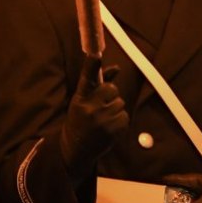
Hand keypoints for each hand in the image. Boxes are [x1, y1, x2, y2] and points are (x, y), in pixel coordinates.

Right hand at [59, 56, 128, 180]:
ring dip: (115, 109)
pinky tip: (109, 127)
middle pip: (112, 90)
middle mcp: (89, 109)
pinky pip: (125, 116)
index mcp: (79, 99)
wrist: (76, 148)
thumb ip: (98, 84)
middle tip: (101, 106)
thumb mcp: (82, 101)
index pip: (87, 79)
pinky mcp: (112, 131)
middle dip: (110, 96)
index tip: (95, 54)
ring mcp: (102, 121)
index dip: (91, 66)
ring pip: (120, 103)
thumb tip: (116, 68)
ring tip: (104, 118)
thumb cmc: (80, 119)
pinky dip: (120, 121)